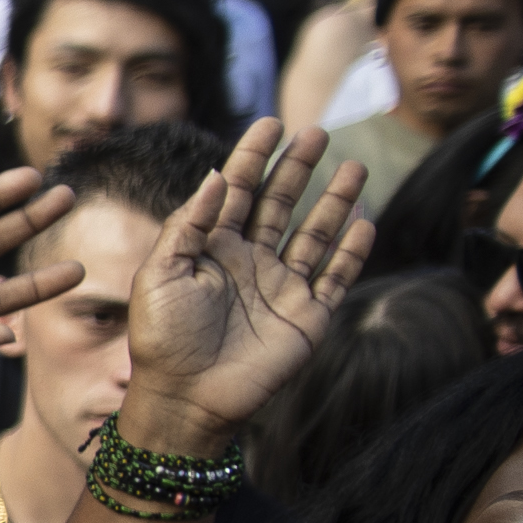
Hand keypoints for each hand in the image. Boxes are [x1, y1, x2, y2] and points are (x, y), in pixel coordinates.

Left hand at [115, 118, 373, 450]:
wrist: (184, 400)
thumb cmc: (161, 339)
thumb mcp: (159, 274)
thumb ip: (188, 224)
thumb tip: (218, 175)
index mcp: (210, 249)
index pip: (238, 192)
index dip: (254, 157)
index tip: (270, 123)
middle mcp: (249, 263)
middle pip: (280, 204)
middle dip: (298, 169)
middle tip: (318, 132)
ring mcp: (281, 289)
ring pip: (315, 234)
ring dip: (335, 201)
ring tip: (354, 166)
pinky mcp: (307, 317)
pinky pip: (336, 276)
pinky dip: (352, 250)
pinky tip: (364, 220)